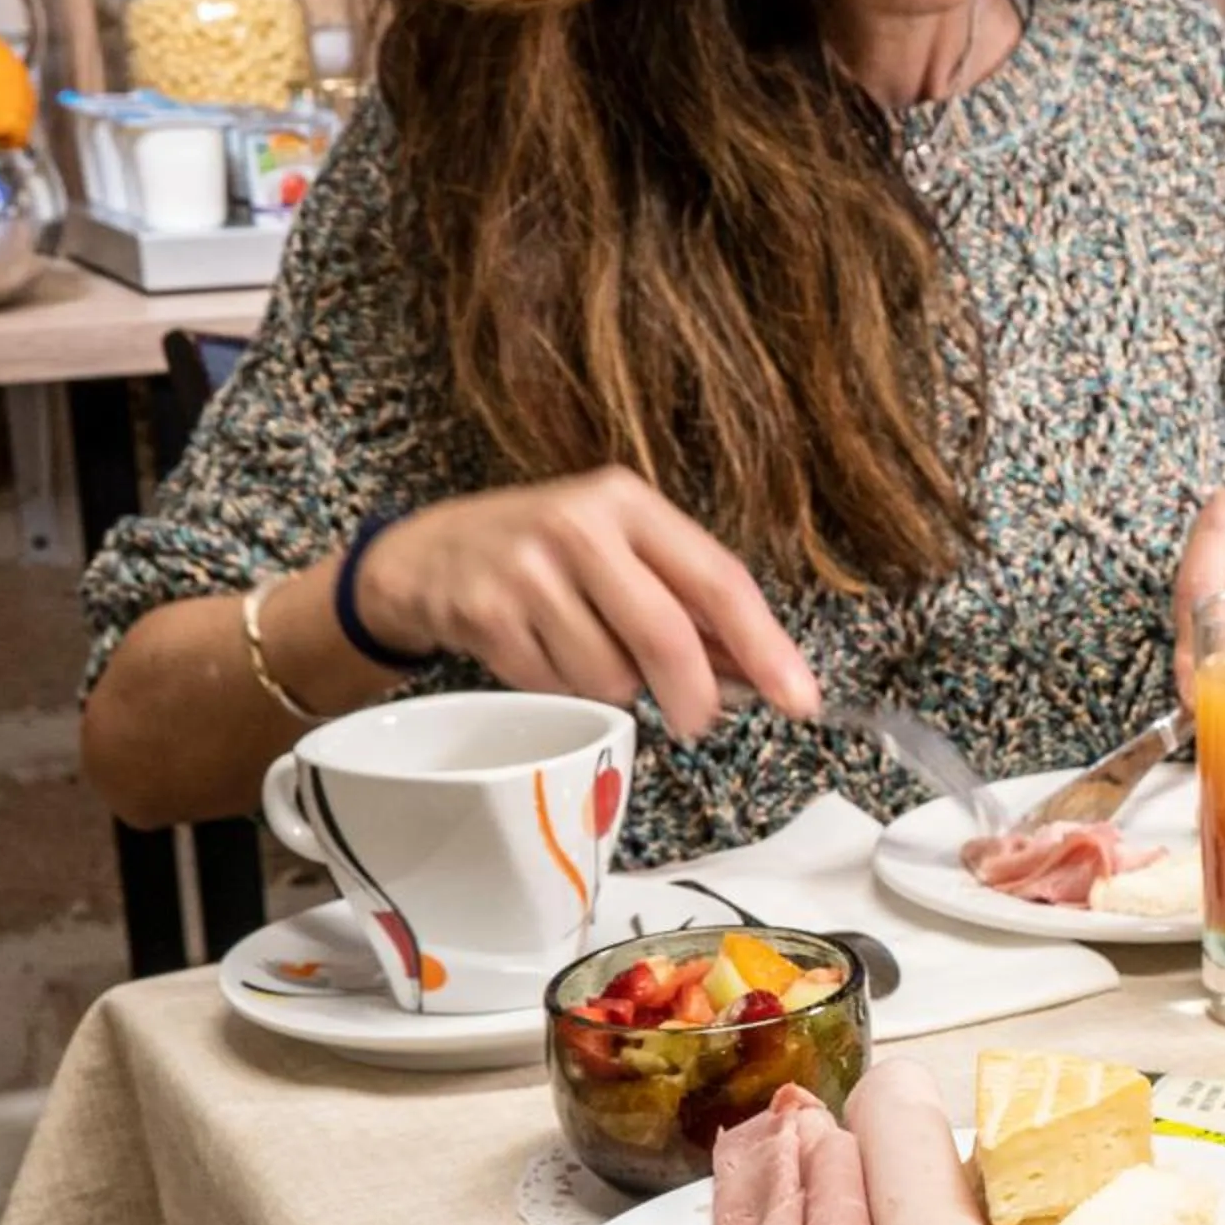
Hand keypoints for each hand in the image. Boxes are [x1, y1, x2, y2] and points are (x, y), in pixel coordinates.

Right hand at [353, 468, 819, 738]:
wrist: (424, 554)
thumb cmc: (546, 556)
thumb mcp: (620, 554)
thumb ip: (688, 605)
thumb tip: (758, 674)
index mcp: (630, 504)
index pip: (718, 581)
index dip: (765, 647)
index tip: (800, 699)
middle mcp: (579, 525)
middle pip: (666, 635)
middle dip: (694, 694)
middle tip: (697, 720)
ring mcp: (527, 569)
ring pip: (610, 675)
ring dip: (613, 687)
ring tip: (584, 650)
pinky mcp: (486, 613)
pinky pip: (556, 686)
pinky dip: (562, 688)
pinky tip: (541, 653)